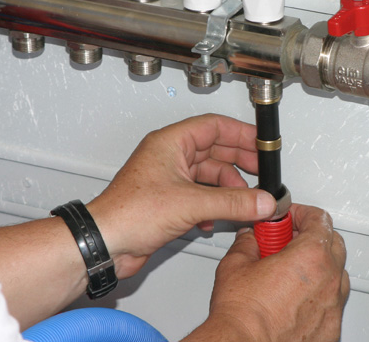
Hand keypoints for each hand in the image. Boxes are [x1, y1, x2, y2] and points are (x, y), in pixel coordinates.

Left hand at [87, 114, 276, 278]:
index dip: (241, 133)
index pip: (214, 126)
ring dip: (228, 191)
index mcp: (171, 143)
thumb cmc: (129, 213)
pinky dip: (214, 206)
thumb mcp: (191, 204)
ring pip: (209, 177)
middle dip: (240, 164)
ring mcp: (169, 179)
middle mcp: (170, 157)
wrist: (106, 243)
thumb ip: (233, 202)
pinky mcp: (169, 201)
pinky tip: (216, 219)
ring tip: (245, 203)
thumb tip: (262, 200)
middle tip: (262, 175)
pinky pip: (201, 196)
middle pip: (215, 151)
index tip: (262, 144)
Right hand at [187, 204, 349, 341]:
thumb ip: (247, 242)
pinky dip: (319, 295)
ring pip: (336, 274)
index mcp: (311, 256)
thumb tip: (249, 238)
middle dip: (311, 236)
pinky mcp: (330, 329)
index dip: (301, 213)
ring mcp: (333, 306)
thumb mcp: (236, 263)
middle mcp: (329, 280)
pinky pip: (332, 303)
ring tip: (292, 270)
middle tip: (287, 241)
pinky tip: (296, 298)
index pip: (320, 219)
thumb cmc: (243, 314)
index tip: (288, 218)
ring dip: (319, 266)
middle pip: (333, 243)